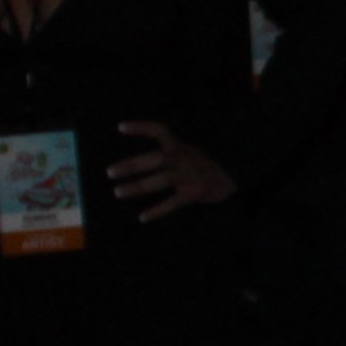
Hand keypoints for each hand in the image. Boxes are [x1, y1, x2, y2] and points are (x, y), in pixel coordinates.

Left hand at [109, 121, 238, 220]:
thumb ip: (168, 152)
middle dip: (133, 165)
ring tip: (118, 192)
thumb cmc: (203, 166)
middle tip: (110, 172)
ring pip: (162, 180)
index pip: (160, 131)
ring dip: (138, 186)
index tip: (120, 127)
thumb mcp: (188, 152)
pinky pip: (173, 202)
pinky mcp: (195, 193)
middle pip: (157, 159)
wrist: (235, 179)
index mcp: (180, 146)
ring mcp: (189, 176)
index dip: (142, 127)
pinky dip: (158, 211)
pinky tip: (143, 217)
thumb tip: (140, 161)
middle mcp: (184, 159)